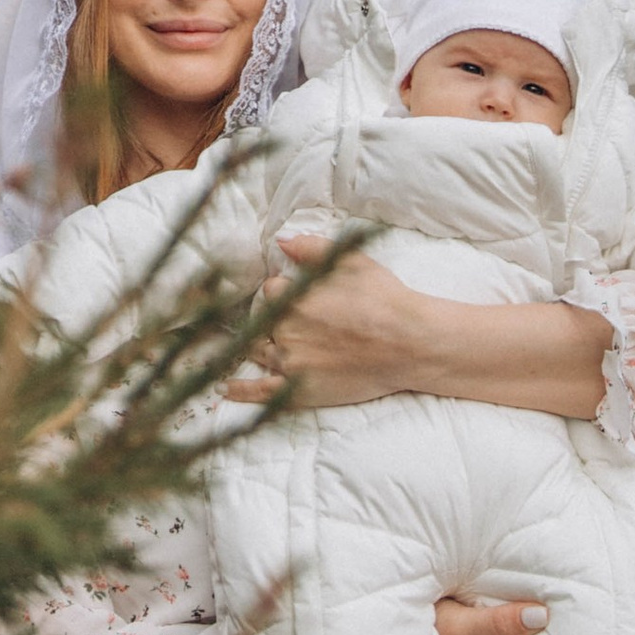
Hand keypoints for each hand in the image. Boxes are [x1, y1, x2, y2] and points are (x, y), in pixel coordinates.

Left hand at [231, 238, 440, 409]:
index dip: (285, 293)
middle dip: (274, 319)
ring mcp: (291, 362)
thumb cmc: (384, 298)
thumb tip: (280, 242)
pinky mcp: (299, 390)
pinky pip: (261, 392)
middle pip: (264, 320)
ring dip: (259, 345)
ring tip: (255, 344)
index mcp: (293, 296)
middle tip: (295, 322)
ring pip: (260, 350)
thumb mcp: (350, 261)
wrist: (409, 343)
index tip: (300, 297)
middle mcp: (286, 329)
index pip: (271, 291)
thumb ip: (311, 248)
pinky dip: (240, 391)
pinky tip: (225, 388)